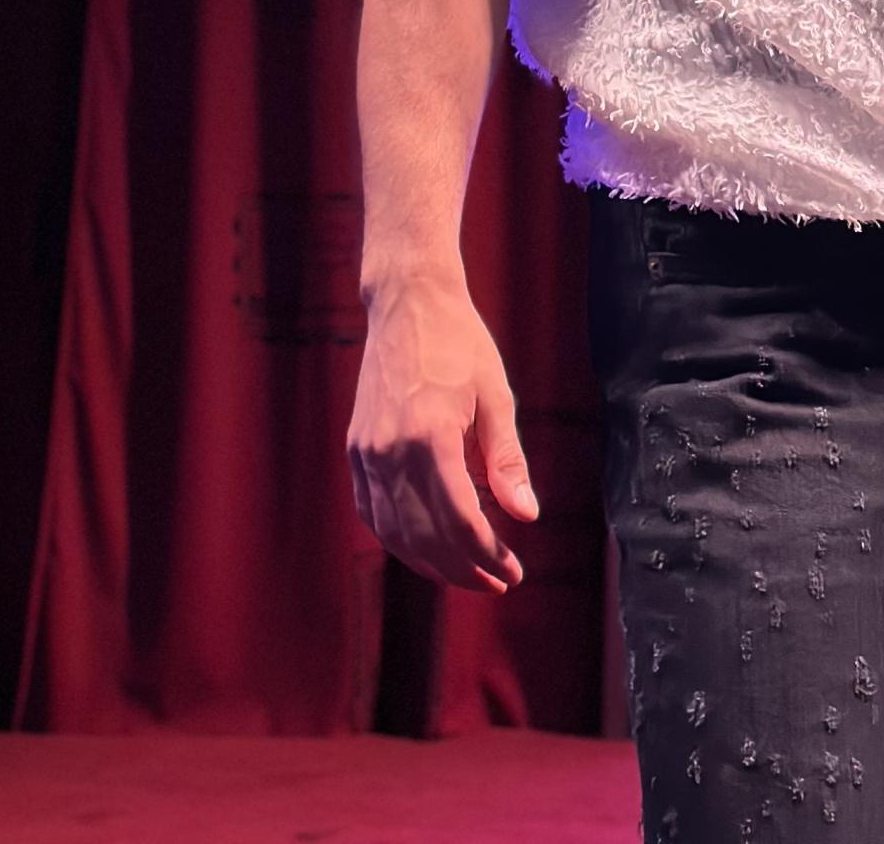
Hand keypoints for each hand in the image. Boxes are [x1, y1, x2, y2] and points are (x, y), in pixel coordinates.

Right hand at [347, 268, 538, 594]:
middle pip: (426, 537)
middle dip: (463, 569)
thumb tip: (526, 516)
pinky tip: (425, 547)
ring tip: (466, 574)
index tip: (513, 571)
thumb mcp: (495, 395)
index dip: (487, 555)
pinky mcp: (356, 449)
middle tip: (497, 582)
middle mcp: (390, 451)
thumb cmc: (459, 342)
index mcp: (430, 436)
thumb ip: (507, 460)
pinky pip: (373, 512)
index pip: (460, 522)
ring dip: (430, 563)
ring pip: (395, 533)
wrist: (407, 301)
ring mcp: (366, 452)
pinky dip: (398, 538)